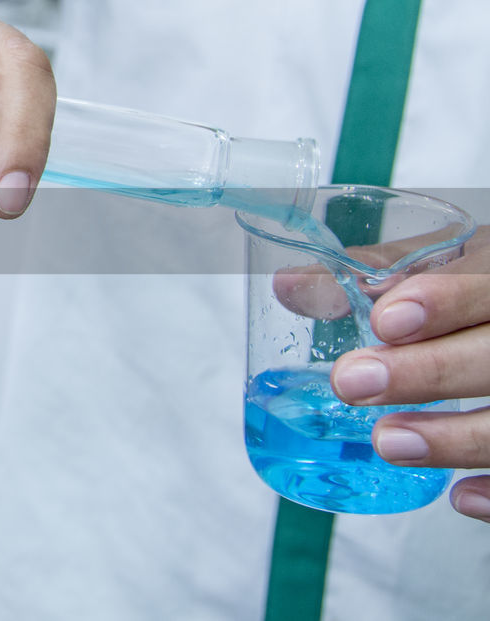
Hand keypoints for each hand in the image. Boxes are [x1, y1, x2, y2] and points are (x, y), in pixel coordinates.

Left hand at [327, 229, 489, 523]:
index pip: (485, 288)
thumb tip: (290, 287)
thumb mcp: (443, 265)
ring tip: (388, 441)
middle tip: (351, 382)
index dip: (442, 303)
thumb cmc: (481, 290)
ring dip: (454, 438)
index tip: (384, 322)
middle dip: (427, 372)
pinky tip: (461, 496)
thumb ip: (374, 273)